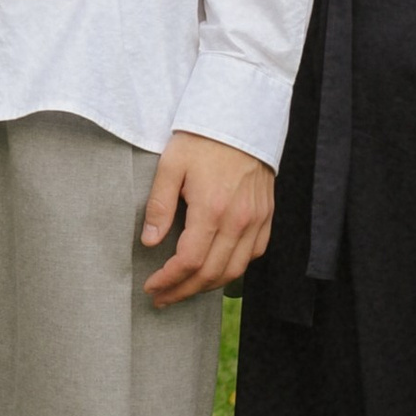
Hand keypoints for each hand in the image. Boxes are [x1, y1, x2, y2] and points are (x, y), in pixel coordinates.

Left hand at [139, 136, 274, 304]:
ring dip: (208, 286)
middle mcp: (239, 220)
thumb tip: (149, 242)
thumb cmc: (202, 139)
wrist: (240, 117)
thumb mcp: (171, 165)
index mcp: (212, 208)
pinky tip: (215, 271)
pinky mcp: (266, 215)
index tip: (151, 286)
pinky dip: (234, 269)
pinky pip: (254, 254)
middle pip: (212, 273)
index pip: (190, 261)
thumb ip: (159, 206)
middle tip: (162, 298)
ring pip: (235, 270)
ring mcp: (257, 219)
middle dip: (184, 291)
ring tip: (184, 290)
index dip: (169, 280)